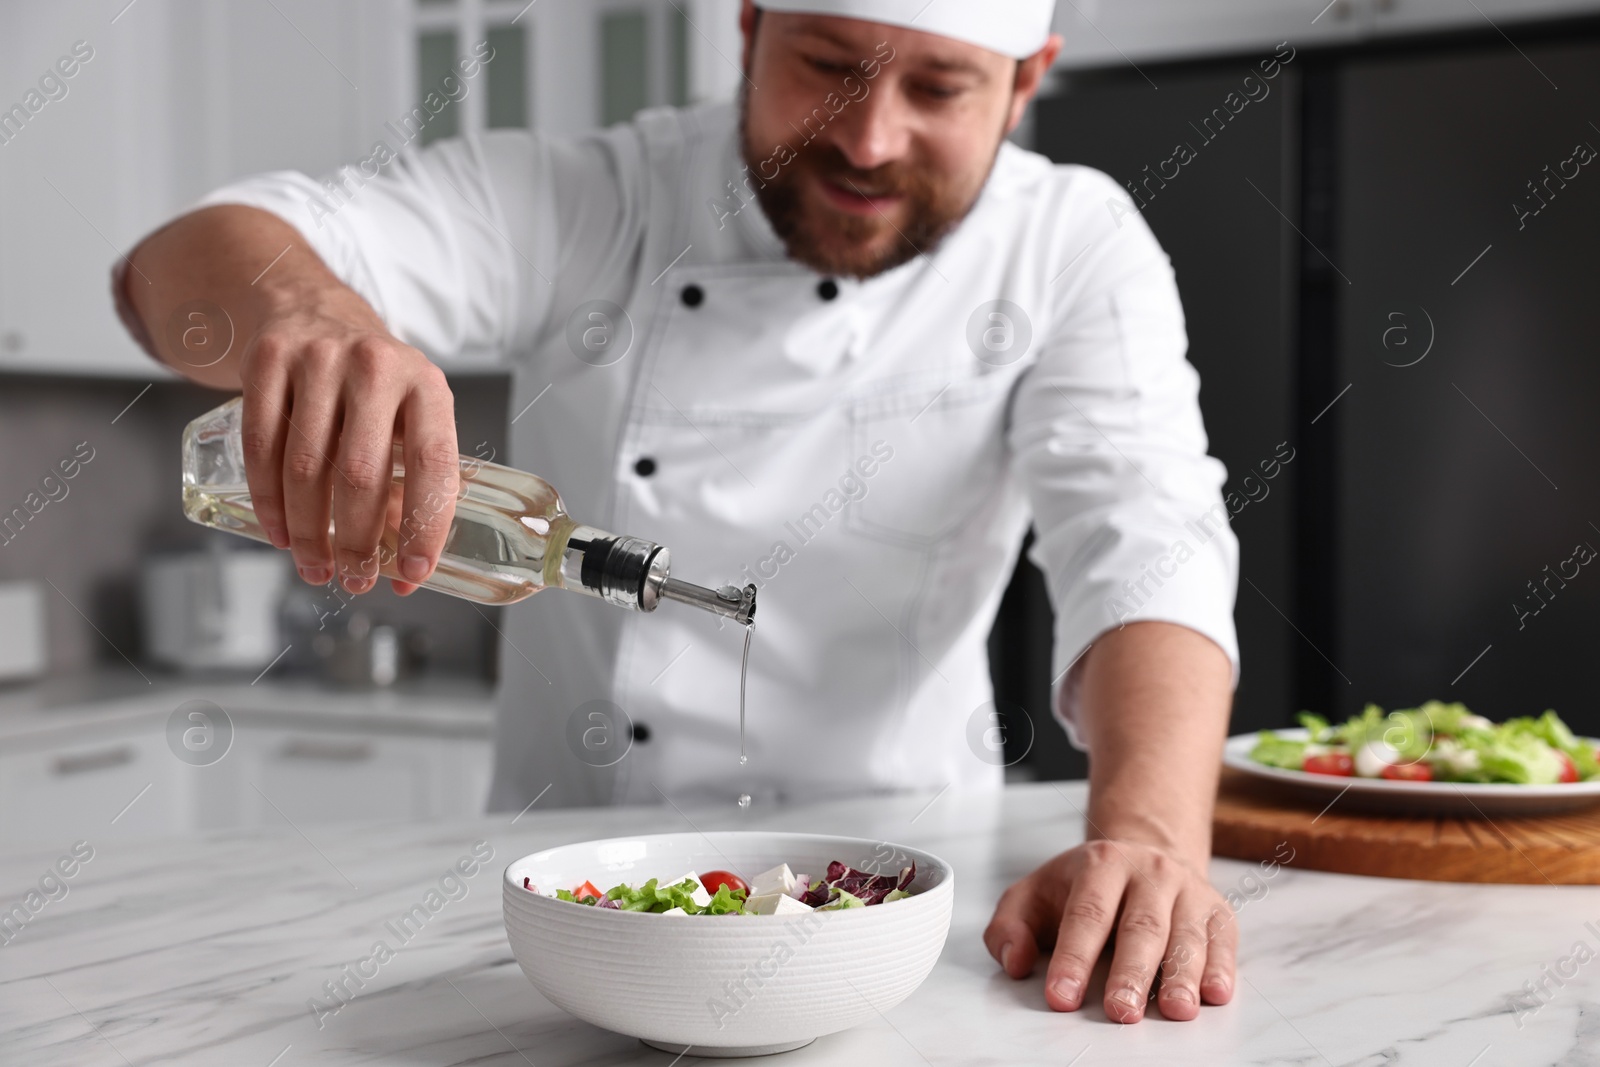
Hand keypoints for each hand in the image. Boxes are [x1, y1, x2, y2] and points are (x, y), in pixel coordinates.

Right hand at [237, 292, 458, 596]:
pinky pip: (261, 446)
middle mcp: (376, 366)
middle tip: (355, 580)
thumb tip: (407, 565)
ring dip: (309, 531)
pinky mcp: (267, 361)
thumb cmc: (371, 382)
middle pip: (362, 474)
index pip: (433, 463)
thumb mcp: (410, 413)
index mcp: (426, 384)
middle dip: (357, 541)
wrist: (311, 308)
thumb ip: (411, 477)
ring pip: (306, 467)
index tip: (414, 571)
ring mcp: (318, 359)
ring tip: (316, 567)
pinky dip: (268, 501)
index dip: (425, 523)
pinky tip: (279, 533)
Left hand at [983, 839, 1235, 1022]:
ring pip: (1185, 936)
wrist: (1143, 855)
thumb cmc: (1085, 888)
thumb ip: (1010, 926)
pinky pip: (1222, 941)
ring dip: (1182, 975)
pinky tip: (1214, 993)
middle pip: (1140, 928)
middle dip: (1130, 973)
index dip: (1073, 957)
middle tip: (1121, 1011)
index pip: (1086, 914)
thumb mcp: (1035, 894)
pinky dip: (1221, 968)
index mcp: (1101, 864)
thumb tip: (1015, 962)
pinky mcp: (1217, 912)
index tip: (1062, 995)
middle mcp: (1149, 872)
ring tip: (1175, 1009)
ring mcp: (1187, 890)